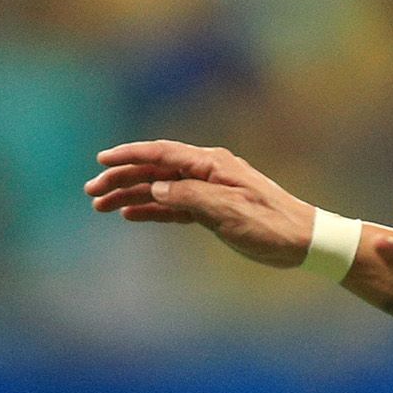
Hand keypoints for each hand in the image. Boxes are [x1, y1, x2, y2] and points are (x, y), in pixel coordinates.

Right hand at [85, 140, 314, 267]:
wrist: (302, 240)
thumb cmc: (270, 224)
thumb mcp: (228, 210)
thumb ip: (189, 196)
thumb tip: (156, 186)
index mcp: (213, 164)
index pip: (163, 153)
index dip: (131, 155)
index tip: (102, 161)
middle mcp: (209, 172)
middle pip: (157, 169)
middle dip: (123, 177)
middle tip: (91, 192)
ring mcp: (210, 190)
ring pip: (161, 187)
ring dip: (131, 194)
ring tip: (101, 206)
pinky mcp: (213, 210)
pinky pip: (175, 205)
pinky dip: (152, 208)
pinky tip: (130, 214)